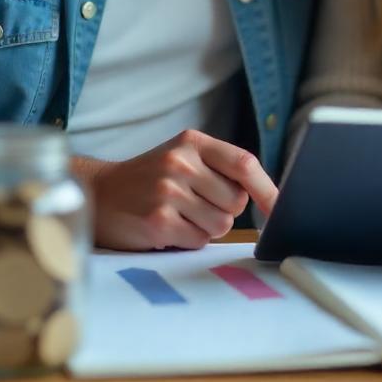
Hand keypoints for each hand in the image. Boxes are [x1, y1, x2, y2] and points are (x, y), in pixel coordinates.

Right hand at [74, 130, 277, 250]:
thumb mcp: (182, 157)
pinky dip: (189, 240)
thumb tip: (269, 197)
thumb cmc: (149, 179)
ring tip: (179, 215)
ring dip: (206, 227)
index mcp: (192, 141)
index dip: (268, 189)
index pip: (244, 163)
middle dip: (225, 210)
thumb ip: (219, 168)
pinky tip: (167, 228)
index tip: (282, 208)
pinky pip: (199, 240)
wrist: (99, 194)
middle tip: (195, 204)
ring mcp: (168, 191)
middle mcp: (181, 162)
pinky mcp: (158, 221)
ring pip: (221, 224)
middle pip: (236, 200)